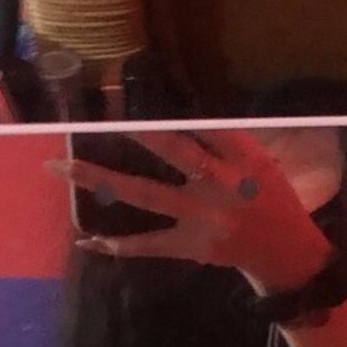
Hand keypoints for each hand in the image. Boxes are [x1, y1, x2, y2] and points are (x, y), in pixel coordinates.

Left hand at [50, 129, 332, 291]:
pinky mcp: (190, 246)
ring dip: (100, 179)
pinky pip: (147, 245)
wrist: (286, 254)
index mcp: (243, 159)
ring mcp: (202, 218)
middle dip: (138, 133)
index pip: (208, 124)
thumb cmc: (272, 200)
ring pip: (144, 195)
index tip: (144, 91)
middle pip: (174, 152)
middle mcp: (221, 185)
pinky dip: (116, 245)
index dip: (177, 107)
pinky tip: (86, 241)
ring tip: (60, 166)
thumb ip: (227, 141)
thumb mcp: (263, 163)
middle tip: (98, 115)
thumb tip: (182, 113)